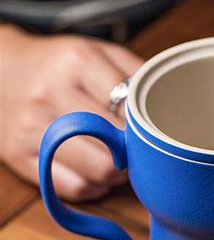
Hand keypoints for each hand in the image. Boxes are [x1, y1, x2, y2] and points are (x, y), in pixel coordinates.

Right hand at [0, 25, 142, 200]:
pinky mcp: (20, 157)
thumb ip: (134, 72)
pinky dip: (93, 187)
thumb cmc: (58, 63)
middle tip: (140, 151)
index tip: (154, 131)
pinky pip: (71, 188)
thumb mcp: (97, 52)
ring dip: (117, 174)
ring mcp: (32, 129)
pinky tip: (97, 174)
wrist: (2, 71)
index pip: (127, 106)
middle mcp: (52, 94)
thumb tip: (171, 101)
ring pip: (95, 172)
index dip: (146, 125)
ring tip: (120, 161)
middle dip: (134, 153)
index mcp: (78, 63)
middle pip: (113, 145)